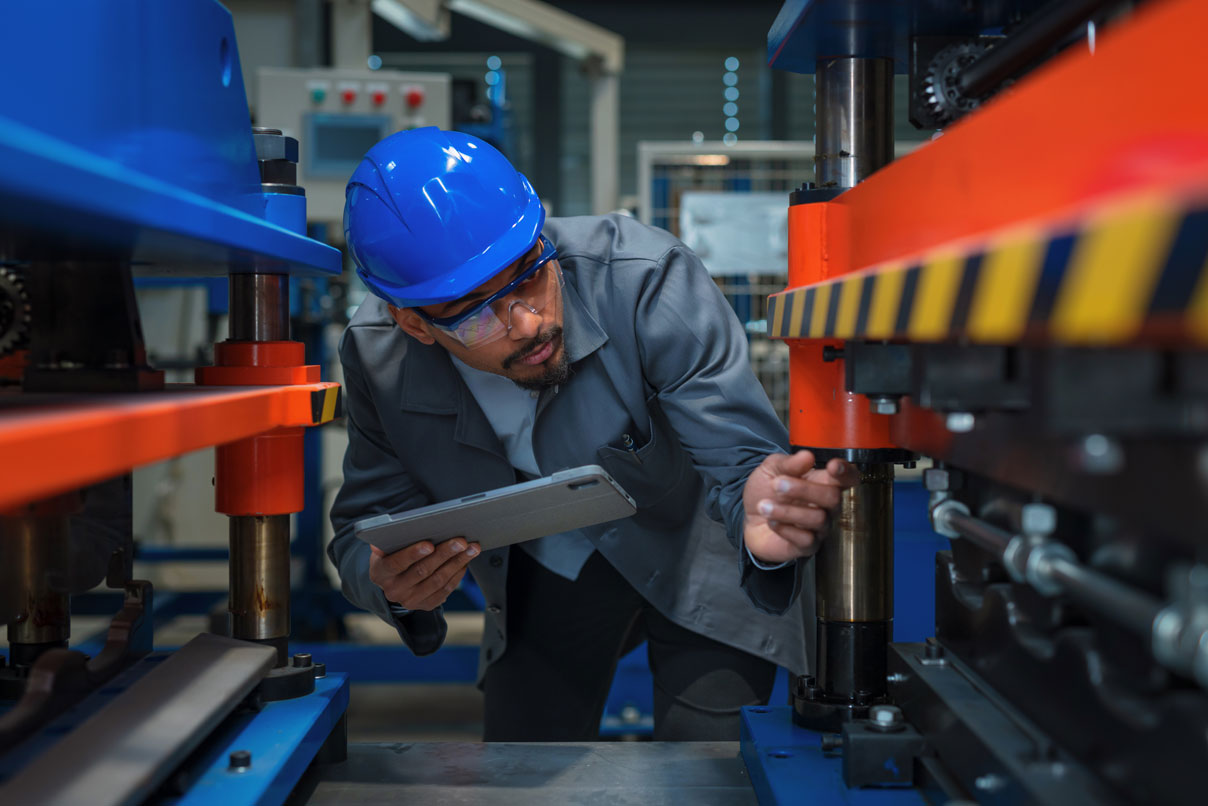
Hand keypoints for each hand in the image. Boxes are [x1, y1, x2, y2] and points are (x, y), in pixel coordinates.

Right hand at [369, 538, 480, 610]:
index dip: (412, 554)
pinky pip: (445, 590)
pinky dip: (457, 574)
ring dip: (457, 563)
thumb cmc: (391, 556)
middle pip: (422, 571)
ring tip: (471, 549)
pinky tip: (466, 561)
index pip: (395, 564)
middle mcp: (393, 590)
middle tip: (460, 542)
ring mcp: (410, 600)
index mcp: (380, 573)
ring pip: (438, 581)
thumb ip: (389, 540)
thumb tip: (392, 532)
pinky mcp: (426, 605)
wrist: (393, 581)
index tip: (429, 544)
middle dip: (444, 554)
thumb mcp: (385, 548)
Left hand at [742, 450, 859, 564]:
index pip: (848, 478)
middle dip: (804, 489)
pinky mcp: (807, 546)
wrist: (748, 517)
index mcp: (823, 482)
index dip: (846, 472)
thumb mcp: (772, 469)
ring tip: (764, 505)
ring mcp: (819, 527)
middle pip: (834, 497)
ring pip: (818, 519)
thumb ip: (789, 463)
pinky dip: (785, 529)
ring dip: (787, 511)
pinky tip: (771, 522)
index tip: (833, 466)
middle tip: (777, 485)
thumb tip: (807, 456)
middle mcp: (827, 506)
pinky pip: (806, 539)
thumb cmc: (766, 490)